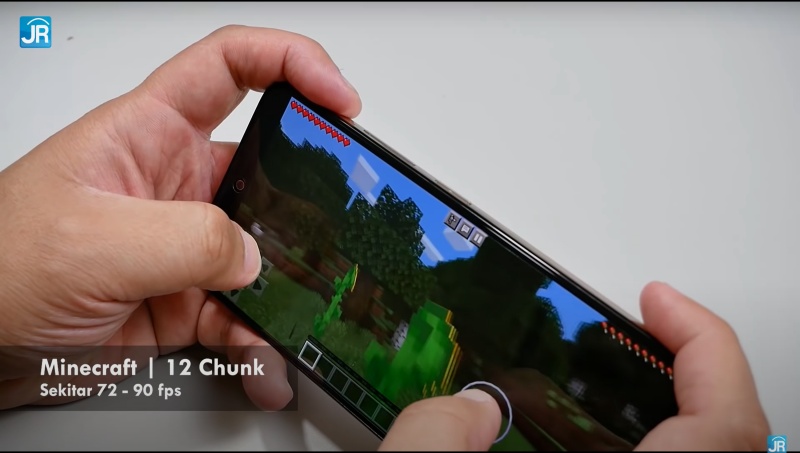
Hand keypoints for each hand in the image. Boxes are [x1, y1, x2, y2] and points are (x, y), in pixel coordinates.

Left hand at [0, 25, 359, 409]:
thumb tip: (252, 254)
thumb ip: (185, 239)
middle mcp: (175, 184)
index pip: (230, 66)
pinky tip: (263, 364)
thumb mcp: (92, 241)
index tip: (339, 99)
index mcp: (147, 134)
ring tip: (299, 319)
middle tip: (340, 230)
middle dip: (310, 199)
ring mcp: (184, 244)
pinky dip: (260, 343)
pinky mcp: (185, 298)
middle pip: (268, 168)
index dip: (292, 63)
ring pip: (263, 254)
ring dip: (287, 290)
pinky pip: (243, 315)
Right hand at [377, 282, 771, 451]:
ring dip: (678, 409)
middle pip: (729, 433)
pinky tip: (591, 435)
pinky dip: (648, 443)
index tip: (659, 301)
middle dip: (698, 370)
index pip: (726, 424)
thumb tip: (465, 409)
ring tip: (631, 375)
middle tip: (658, 333)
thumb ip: (433, 444)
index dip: (706, 345)